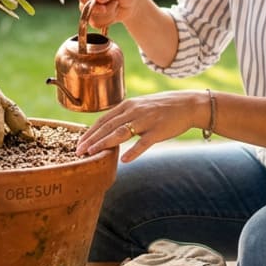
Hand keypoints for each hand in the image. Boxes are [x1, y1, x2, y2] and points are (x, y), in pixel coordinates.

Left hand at [75, 90, 207, 162]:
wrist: (187, 105)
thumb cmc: (162, 108)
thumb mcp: (140, 106)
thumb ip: (124, 116)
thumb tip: (107, 128)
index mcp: (127, 105)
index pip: (103, 120)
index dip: (89, 132)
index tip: (78, 143)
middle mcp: (134, 111)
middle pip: (107, 127)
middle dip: (91, 140)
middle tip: (78, 152)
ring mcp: (146, 120)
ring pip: (121, 133)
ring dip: (104, 143)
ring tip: (92, 154)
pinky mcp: (158, 131)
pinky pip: (144, 142)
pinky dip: (134, 151)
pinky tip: (125, 160)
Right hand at [77, 0, 145, 29]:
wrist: (131, 3)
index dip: (90, 2)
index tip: (103, 8)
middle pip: (85, 7)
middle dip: (102, 10)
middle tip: (115, 5)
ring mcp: (88, 5)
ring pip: (92, 17)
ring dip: (108, 14)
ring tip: (116, 5)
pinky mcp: (92, 17)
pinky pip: (96, 24)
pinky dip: (108, 21)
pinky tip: (113, 13)